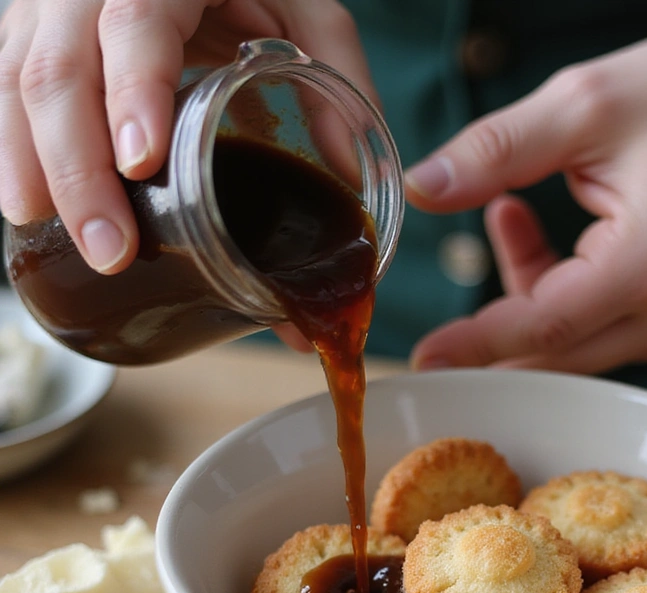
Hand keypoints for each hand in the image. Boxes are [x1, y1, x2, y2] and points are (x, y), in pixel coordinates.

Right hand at [0, 0, 373, 276]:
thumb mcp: (311, 7)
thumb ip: (339, 80)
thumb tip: (351, 184)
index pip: (135, 24)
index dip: (134, 92)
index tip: (141, 161)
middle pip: (58, 69)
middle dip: (78, 170)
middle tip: (113, 251)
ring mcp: (50, 2)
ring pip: (15, 80)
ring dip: (35, 170)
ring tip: (70, 243)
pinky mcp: (33, 29)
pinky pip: (3, 85)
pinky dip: (14, 150)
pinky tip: (30, 206)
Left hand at [404, 23, 646, 372]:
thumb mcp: (588, 103)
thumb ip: (497, 150)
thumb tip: (424, 187)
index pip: (545, 326)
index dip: (477, 343)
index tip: (424, 359)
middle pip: (558, 351)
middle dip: (495, 319)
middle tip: (448, 281)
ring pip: (578, 344)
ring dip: (530, 294)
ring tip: (513, 212)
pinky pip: (608, 331)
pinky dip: (568, 297)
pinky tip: (558, 237)